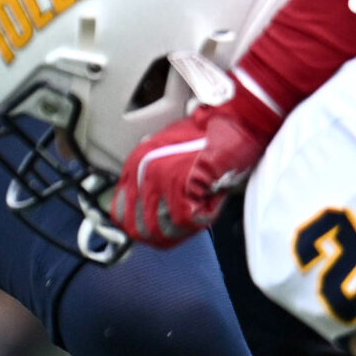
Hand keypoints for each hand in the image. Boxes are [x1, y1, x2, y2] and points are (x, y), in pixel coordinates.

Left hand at [110, 101, 275, 247]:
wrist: (235, 120)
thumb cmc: (209, 136)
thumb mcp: (170, 156)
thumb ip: (155, 182)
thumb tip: (150, 213)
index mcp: (135, 164)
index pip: (120, 213)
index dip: (140, 229)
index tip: (157, 232)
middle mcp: (141, 171)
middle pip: (139, 228)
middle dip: (163, 235)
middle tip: (184, 227)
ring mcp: (158, 177)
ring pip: (162, 229)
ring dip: (184, 228)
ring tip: (200, 210)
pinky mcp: (180, 183)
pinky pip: (188, 220)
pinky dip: (204, 216)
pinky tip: (212, 199)